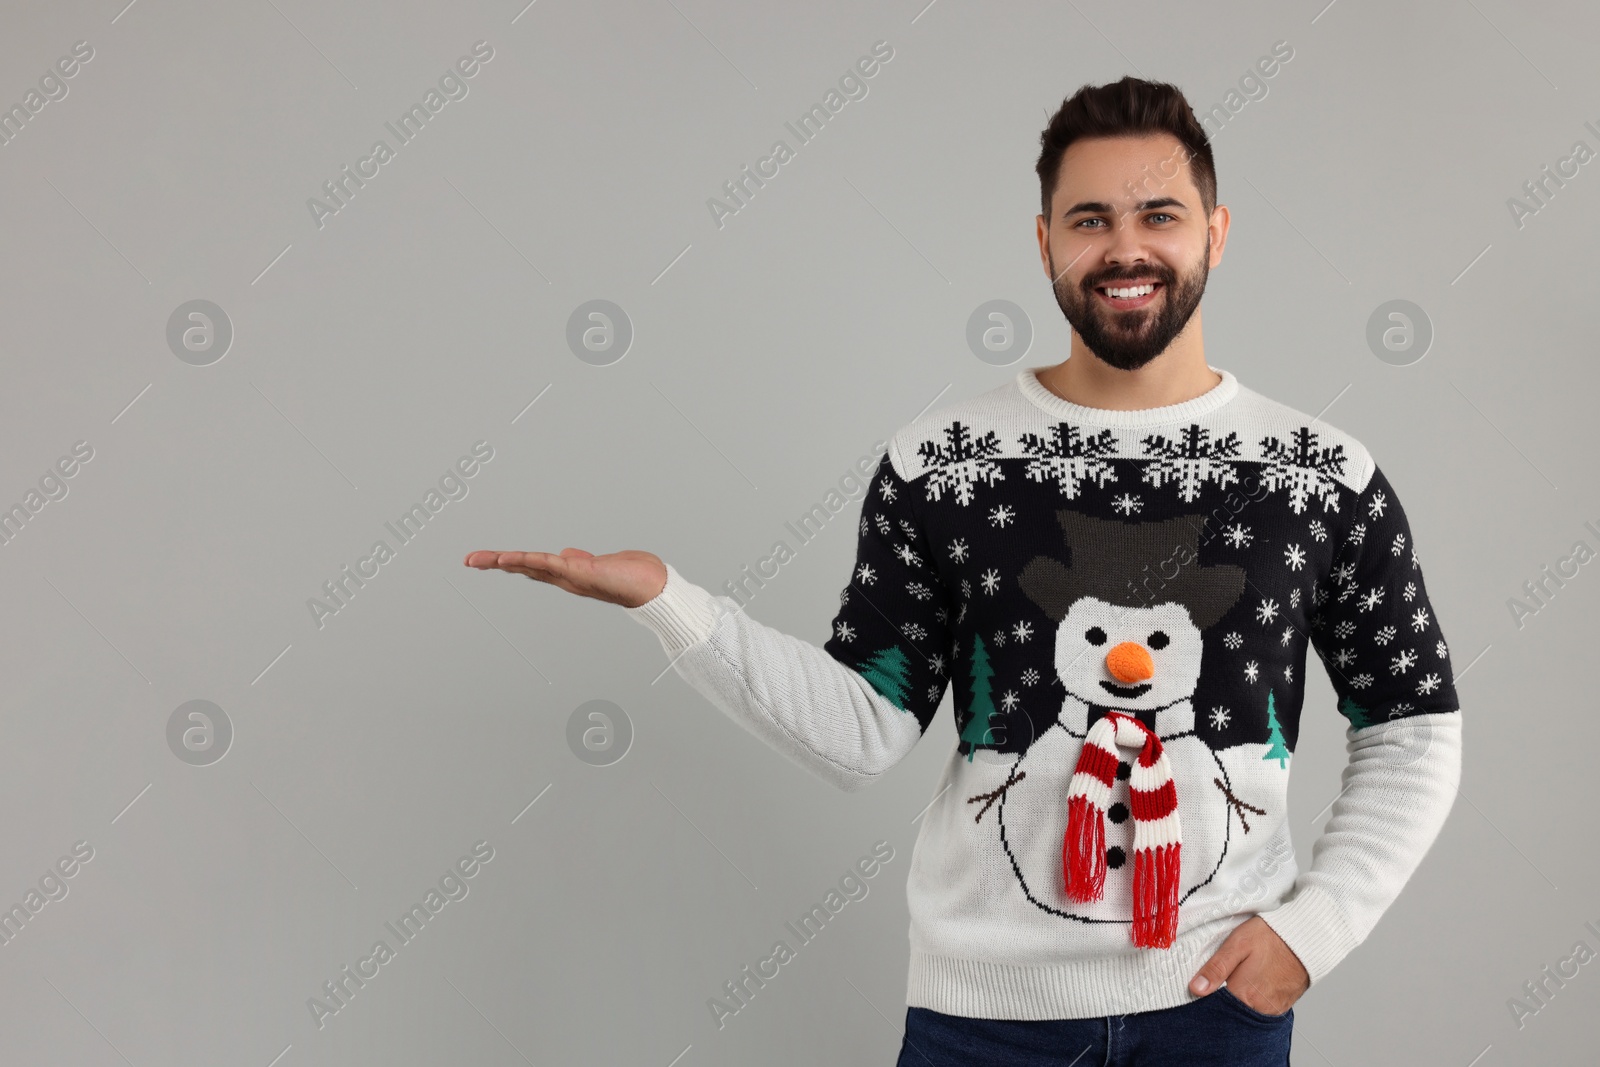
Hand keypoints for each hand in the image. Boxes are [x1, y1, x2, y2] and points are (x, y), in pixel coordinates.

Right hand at [464, 548, 667, 607]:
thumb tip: (568, 554)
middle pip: (524, 567)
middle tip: (468, 560)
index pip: (533, 566)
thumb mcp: (601, 564)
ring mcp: (571, 576)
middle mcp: (566, 578)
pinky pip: (547, 563)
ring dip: (503, 562)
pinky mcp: (580, 571)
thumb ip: (582, 560)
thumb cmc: (633, 575)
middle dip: (495, 563)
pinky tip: (507, 558)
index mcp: (568, 574)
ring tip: (478, 559)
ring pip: (530, 565)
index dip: (510, 562)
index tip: (488, 559)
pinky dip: (526, 560)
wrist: (654, 587)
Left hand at [1189, 916, 1309, 1015]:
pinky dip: (1252, 1001)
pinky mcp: (1282, 1006)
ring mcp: (1273, 1009)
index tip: (1200, 989)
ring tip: (1238, 980)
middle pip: (1231, 1013)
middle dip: (1221, 1002)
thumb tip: (1196, 989)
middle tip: (1220, 982)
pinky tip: (1251, 985)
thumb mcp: (1237, 945)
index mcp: (1244, 994)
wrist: (1305, 938)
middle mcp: (1259, 1008)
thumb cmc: (1270, 937)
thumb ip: (1216, 969)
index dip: (1206, 999)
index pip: (1216, 1008)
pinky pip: (1261, 1010)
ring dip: (1238, 1001)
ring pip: (1246, 1012)